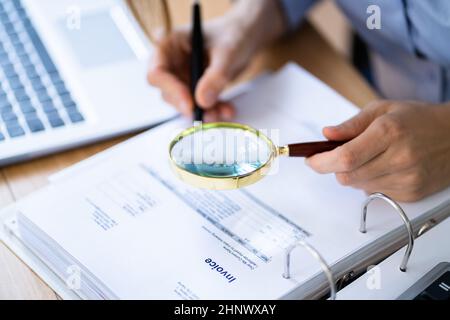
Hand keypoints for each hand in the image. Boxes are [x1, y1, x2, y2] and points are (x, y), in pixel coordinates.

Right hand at [147, 0, 286, 120]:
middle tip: (209, 113)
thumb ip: (215, 76)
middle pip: (168, 92)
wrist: (245, 37)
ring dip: (204, 111)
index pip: (157, 72)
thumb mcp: (228, 53)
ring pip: (184, 103)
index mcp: (170, 45)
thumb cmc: (233, 34)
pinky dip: (213, 110)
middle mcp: (171, 62)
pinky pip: (198, 106)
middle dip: (190, 106)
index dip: (171, 90)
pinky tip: (227, 109)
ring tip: (223, 111)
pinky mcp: (193, 88)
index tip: (190, 104)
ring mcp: (181, 77)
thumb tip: (202, 100)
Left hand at [306, 100, 449, 201]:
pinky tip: (386, 167)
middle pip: (347, 176)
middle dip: (335, 167)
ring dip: (354, 174)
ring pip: (358, 187)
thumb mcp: (383, 110)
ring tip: (372, 157)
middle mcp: (399, 158)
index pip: (344, 157)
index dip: (321, 162)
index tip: (310, 161)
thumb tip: (326, 135)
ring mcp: (407, 179)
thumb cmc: (418, 119)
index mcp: (388, 132)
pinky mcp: (411, 193)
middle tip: (342, 154)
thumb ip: (351, 125)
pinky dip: (371, 182)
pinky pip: (375, 193)